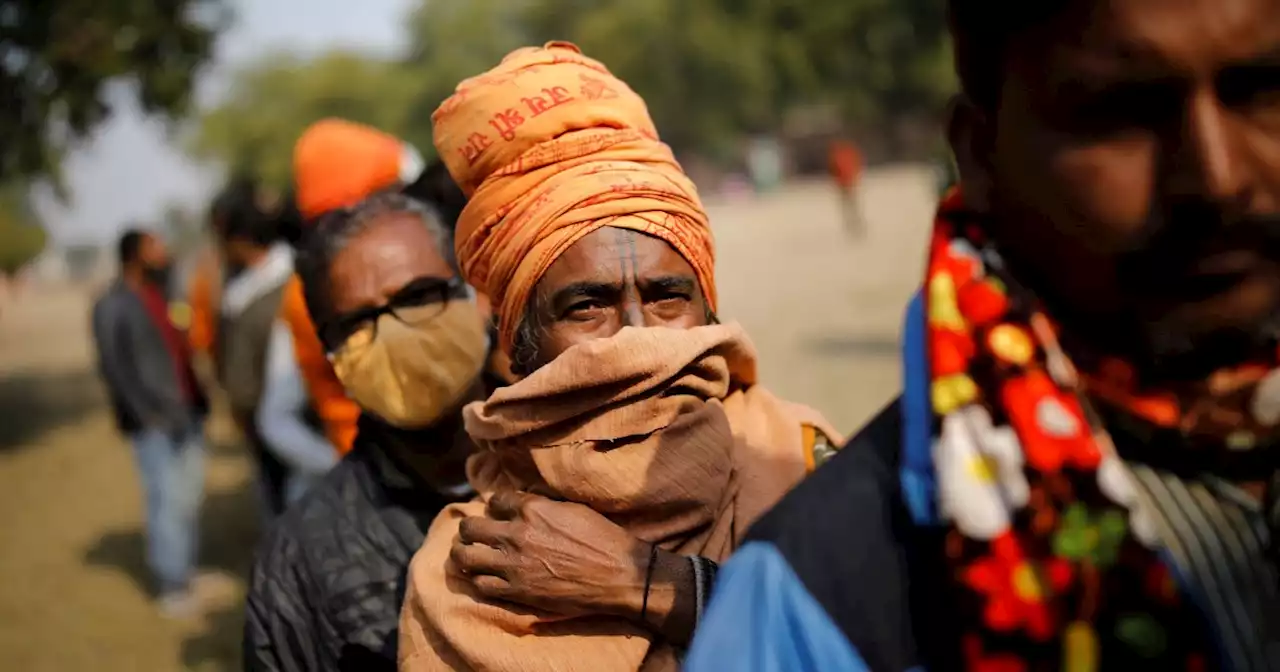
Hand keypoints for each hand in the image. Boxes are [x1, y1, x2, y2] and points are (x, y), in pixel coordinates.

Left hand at [451, 490, 647, 618]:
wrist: (618, 574)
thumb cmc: (603, 539)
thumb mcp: (574, 508)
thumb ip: (545, 504)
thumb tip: (529, 502)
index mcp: (532, 509)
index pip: (494, 501)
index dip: (495, 507)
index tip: (497, 513)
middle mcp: (516, 534)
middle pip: (471, 527)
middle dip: (470, 529)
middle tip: (474, 534)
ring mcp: (513, 564)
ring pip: (466, 556)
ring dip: (463, 553)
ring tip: (466, 555)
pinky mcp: (516, 591)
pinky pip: (481, 584)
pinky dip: (477, 579)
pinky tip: (481, 577)